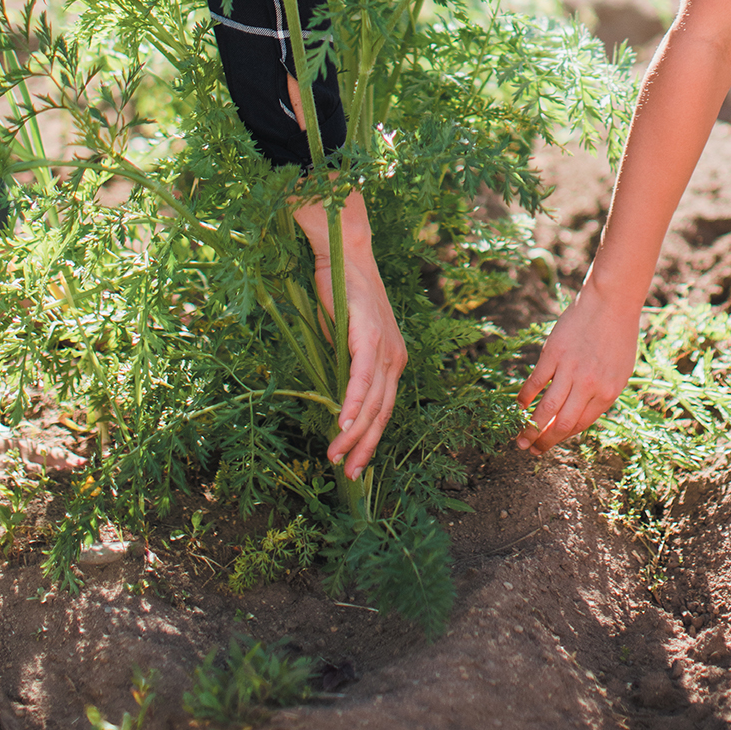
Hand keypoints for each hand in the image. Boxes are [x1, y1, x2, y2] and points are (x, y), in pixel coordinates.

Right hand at [292, 191, 407, 480]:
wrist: (346, 254)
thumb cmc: (343, 296)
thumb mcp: (346, 341)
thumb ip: (346, 368)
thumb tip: (334, 402)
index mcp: (394, 359)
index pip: (385, 408)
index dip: (371, 438)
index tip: (355, 463)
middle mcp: (396, 357)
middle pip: (383, 412)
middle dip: (365, 447)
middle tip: (349, 475)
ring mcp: (386, 347)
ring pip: (373, 401)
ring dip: (354, 433)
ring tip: (337, 458)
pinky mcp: (370, 336)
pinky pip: (362, 378)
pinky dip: (352, 404)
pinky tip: (343, 425)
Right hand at [515, 280, 641, 455]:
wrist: (611, 303)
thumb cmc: (618, 337)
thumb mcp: (619, 372)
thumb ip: (601, 395)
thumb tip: (579, 417)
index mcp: (607, 393)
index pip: (579, 425)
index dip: (561, 438)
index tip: (549, 444)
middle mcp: (588, 386)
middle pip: (561, 423)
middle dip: (544, 441)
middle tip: (530, 451)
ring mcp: (570, 370)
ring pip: (546, 409)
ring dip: (530, 428)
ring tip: (520, 440)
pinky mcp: (553, 354)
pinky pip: (535, 382)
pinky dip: (525, 397)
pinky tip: (519, 405)